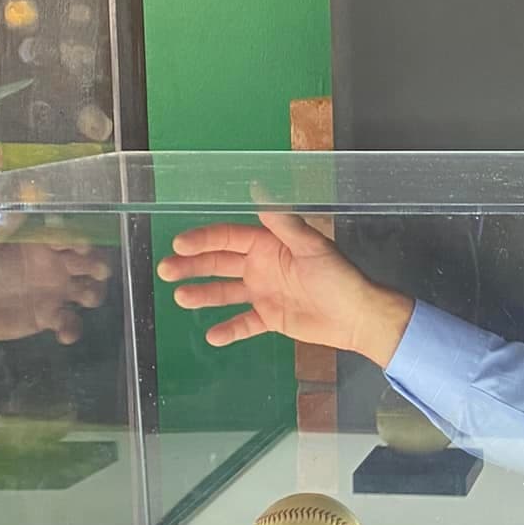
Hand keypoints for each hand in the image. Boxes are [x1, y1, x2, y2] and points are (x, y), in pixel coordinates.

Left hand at [0, 238, 111, 363]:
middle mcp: (48, 267)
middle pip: (85, 263)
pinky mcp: (46, 318)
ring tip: (85, 300)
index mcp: (33, 246)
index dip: (77, 240)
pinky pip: (69, 322)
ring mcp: (50, 294)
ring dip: (93, 294)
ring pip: (85, 291)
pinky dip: (72, 328)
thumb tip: (18, 210)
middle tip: (99, 272)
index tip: (82, 247)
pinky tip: (64, 334)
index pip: (63, 237)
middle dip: (97, 265)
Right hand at [158, 211, 413, 364]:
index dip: (203, 240)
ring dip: (202, 294)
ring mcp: (264, 293)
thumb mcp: (311, 247)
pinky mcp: (270, 318)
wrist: (358, 317)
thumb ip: (282, 222)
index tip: (179, 245)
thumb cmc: (338, 277)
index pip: (228, 238)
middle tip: (165, 271)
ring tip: (180, 297)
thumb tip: (258, 189)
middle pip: (219, 263)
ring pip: (225, 292)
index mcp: (269, 245)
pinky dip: (228, 330)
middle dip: (192, 266)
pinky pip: (243, 323)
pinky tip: (211, 335)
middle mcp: (262, 266)